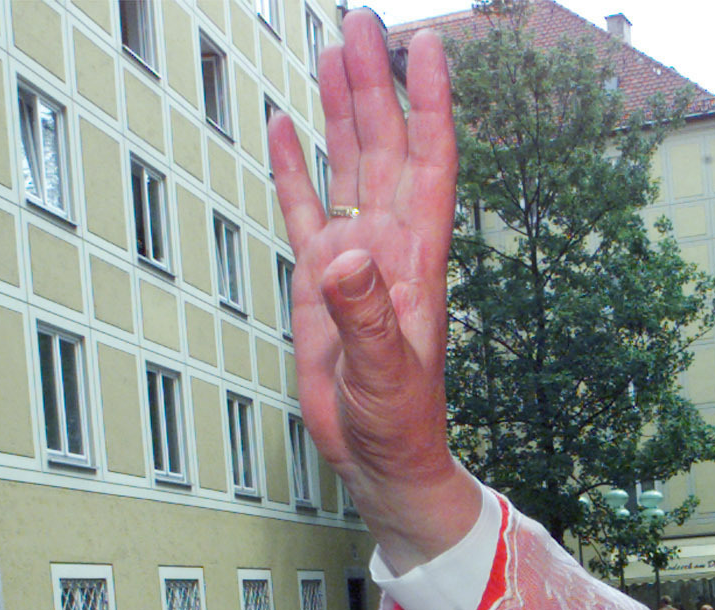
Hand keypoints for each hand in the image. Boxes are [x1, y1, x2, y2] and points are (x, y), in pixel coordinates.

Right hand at [268, 11, 479, 570]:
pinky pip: (304, 210)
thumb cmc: (399, 424)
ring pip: (347, 166)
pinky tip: (284, 127)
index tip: (426, 43)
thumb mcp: (386, 374)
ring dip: (342, 109)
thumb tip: (347, 253)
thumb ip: (366, 314)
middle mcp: (388, 245)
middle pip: (384, 145)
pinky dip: (294, 169)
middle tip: (361, 20)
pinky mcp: (319, 282)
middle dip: (375, 81)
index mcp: (415, 259)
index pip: (428, 161)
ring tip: (332, 49)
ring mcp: (353, 259)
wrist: (383, 461)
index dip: (429, 101)